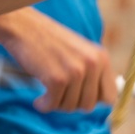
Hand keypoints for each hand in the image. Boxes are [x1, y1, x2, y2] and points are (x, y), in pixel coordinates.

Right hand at [0, 10, 116, 112]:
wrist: (23, 26)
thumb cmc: (49, 42)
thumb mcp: (80, 52)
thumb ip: (93, 73)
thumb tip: (101, 102)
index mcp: (101, 57)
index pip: (110, 96)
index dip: (95, 102)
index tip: (79, 100)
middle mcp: (92, 64)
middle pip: (89, 105)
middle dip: (72, 104)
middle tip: (58, 94)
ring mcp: (76, 72)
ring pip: (70, 107)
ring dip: (56, 103)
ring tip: (47, 92)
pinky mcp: (57, 79)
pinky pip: (53, 105)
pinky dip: (44, 105)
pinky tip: (39, 99)